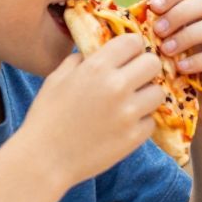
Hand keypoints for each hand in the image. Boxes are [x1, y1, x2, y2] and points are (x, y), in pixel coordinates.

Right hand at [15, 32, 166, 187]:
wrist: (43, 160)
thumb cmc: (45, 117)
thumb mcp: (57, 79)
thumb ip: (81, 60)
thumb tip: (99, 48)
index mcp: (95, 68)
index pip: (134, 41)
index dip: (133, 48)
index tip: (128, 58)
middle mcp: (116, 86)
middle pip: (153, 63)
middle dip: (145, 69)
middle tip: (134, 80)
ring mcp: (128, 113)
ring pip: (158, 92)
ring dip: (146, 97)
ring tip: (129, 104)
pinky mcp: (135, 136)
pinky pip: (152, 121)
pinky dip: (141, 122)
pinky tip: (124, 126)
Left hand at [143, 0, 201, 129]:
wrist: (201, 110)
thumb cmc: (174, 79)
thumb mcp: (160, 53)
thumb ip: (148, 35)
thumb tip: (121, 19)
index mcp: (196, 18)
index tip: (153, 7)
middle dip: (179, 13)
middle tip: (157, 30)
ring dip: (188, 35)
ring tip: (166, 50)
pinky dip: (200, 60)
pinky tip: (181, 68)